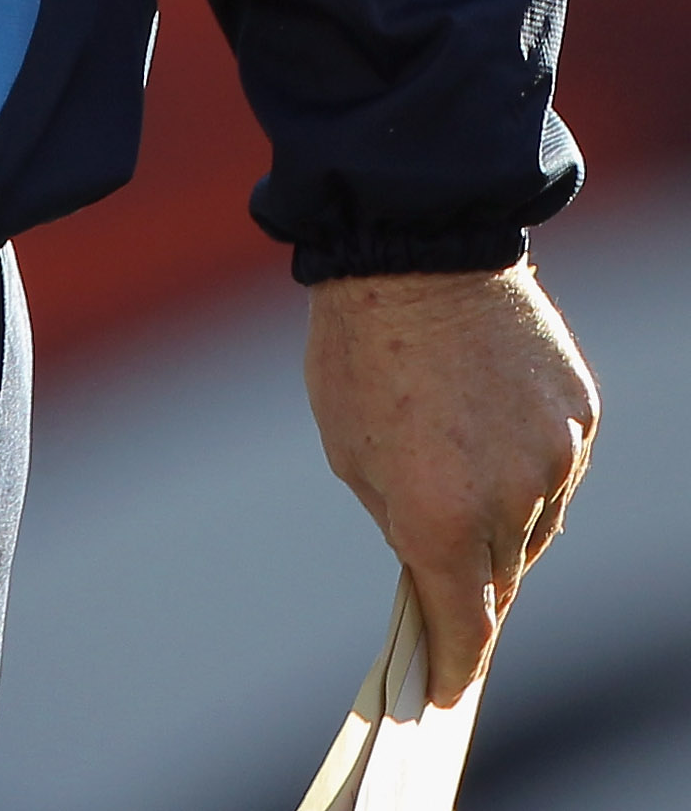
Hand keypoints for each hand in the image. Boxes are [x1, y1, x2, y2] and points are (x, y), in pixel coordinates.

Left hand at [304, 263, 597, 705]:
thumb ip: (399, 518)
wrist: (416, 246)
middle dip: (470, 576)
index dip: (455, 662)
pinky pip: (558, 468)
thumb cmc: (361, 345)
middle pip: (500, 576)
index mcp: (439, 516)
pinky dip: (529, 464)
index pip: (464, 625)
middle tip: (441, 553)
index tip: (448, 687)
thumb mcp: (350, 449)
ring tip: (460, 458)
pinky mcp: (581, 415)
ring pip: (535, 524)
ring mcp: (554, 455)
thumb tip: (431, 556)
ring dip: (503, 515)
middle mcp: (508, 498)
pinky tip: (493, 422)